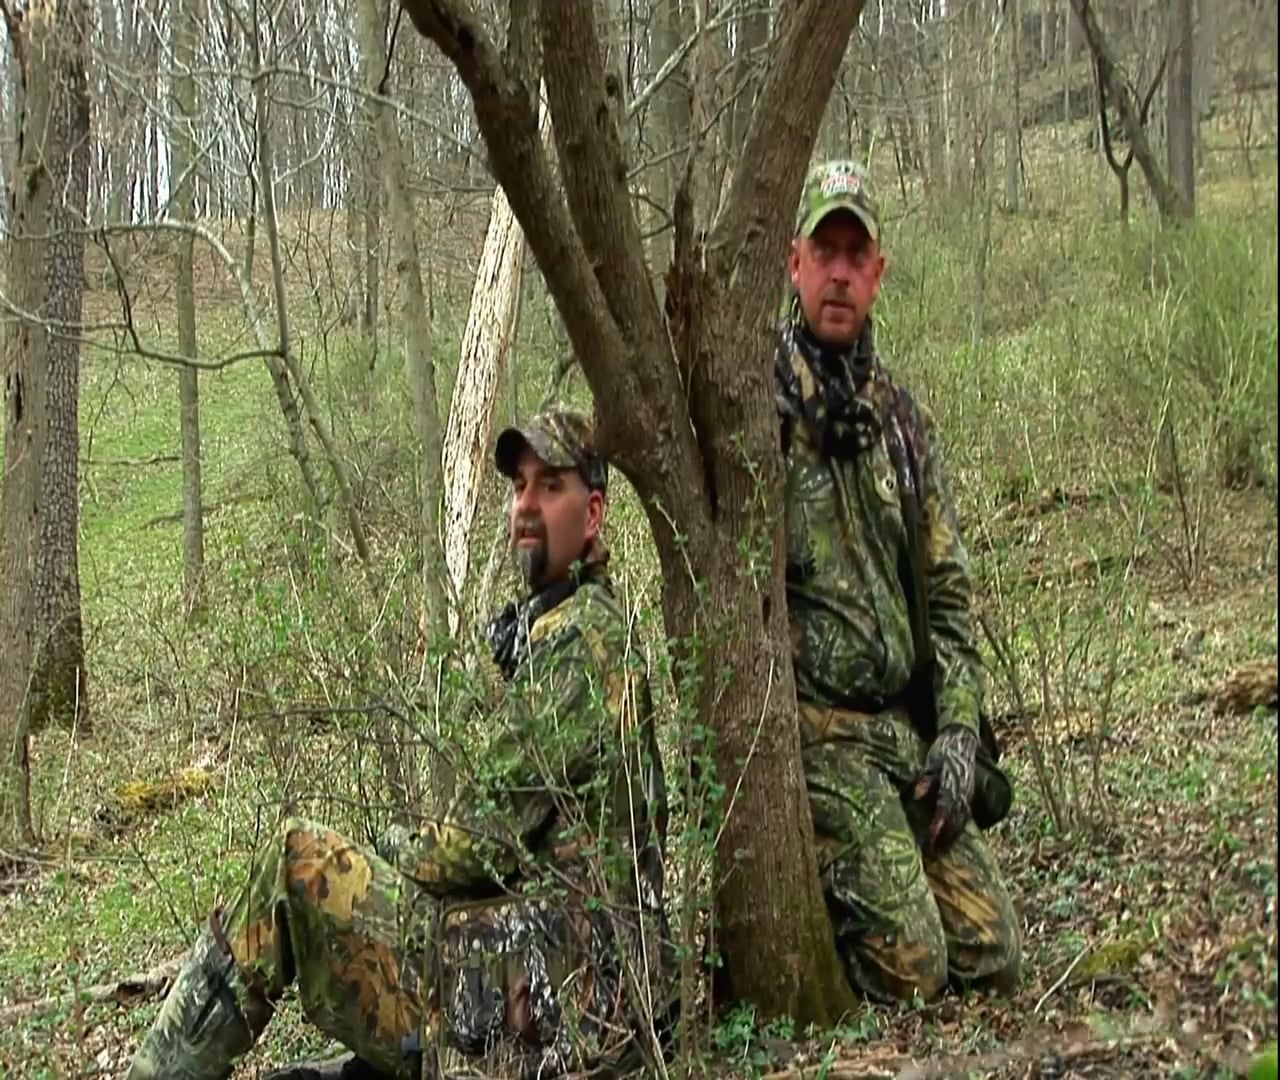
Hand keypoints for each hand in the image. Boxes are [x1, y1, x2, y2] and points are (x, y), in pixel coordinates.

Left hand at [911, 725, 977, 854]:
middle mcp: (963, 792)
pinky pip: (965, 818)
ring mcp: (968, 795)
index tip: (931, 838)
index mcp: (952, 783)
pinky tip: (948, 840)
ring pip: (961, 821)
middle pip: (954, 819)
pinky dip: (957, 830)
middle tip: (931, 852)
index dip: (939, 824)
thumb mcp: (931, 761)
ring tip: (938, 851)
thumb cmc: (942, 751)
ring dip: (951, 837)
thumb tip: (916, 794)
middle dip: (944, 837)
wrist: (962, 741)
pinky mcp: (969, 797)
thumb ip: (925, 779)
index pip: (945, 807)